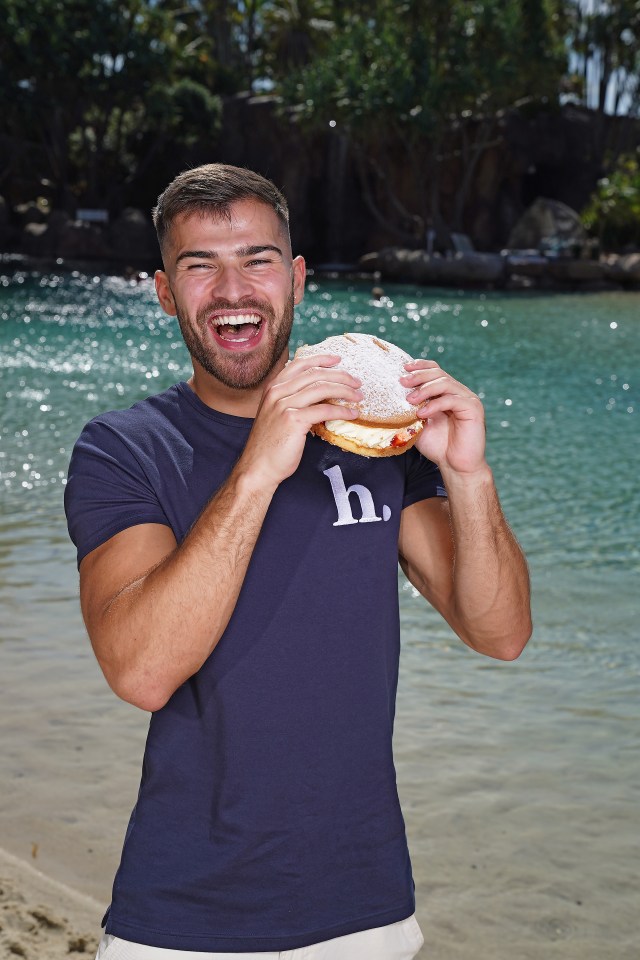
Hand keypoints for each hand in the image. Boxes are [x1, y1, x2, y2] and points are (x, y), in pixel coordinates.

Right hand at [239, 354, 362, 488]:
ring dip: (345, 390)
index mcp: (272, 388)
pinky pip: (324, 409)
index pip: (300, 364)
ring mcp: (284, 405)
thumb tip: (318, 393)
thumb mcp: (275, 415)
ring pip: (322, 388)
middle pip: (315, 374)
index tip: (337, 360)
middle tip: (357, 381)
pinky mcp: (293, 420)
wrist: (258, 467)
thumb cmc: (269, 445)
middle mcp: (277, 392)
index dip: (320, 359)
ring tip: (358, 396)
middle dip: (340, 375)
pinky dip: (342, 410)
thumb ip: (290, 400)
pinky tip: (351, 413)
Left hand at [401, 360, 486, 475]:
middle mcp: (459, 393)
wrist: (456, 466)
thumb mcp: (419, 424)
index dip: (420, 366)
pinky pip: (452, 400)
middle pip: (439, 374)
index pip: (435, 371)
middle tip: (403, 381)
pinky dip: (435, 405)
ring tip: (410, 400)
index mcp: (447, 393)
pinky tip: (422, 413)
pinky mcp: (473, 409)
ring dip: (425, 389)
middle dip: (419, 376)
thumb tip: (392, 398)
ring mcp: (467, 399)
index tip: (404, 368)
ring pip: (445, 383)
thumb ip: (411, 409)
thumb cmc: (438, 446)